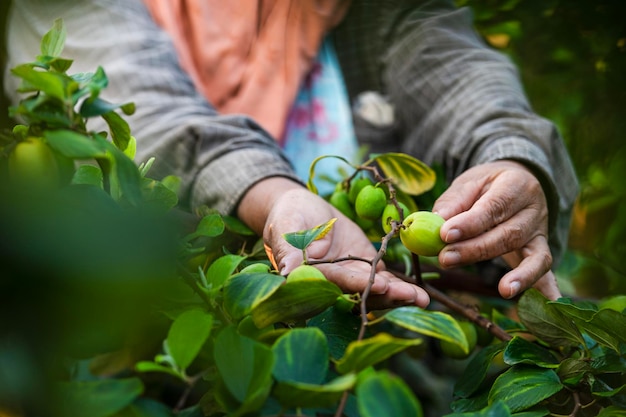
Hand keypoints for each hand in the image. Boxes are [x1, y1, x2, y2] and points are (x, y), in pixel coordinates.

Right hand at [237, 177, 429, 308]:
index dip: (358, 286)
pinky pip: (383, 277)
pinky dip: (400, 284)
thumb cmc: (286, 216)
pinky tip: (419, 291)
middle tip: (412, 297)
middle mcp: (334, 282)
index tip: (379, 286)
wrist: (300, 207)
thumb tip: (287, 273)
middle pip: (361, 294)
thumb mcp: (286, 227)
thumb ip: (288, 250)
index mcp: (314, 276)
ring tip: (422, 299)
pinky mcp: (364, 265)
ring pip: (376, 289)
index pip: (338, 284)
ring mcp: (351, 275)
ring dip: (399, 295)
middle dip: (387, 297)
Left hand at [432, 160, 560, 299]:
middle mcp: (533, 210)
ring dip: (518, 275)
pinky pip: (546, 270)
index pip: (494, 207)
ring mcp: (541, 233)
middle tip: (445, 259)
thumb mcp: (469, 182)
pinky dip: (549, 288)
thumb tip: (436, 222)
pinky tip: (551, 302)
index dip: (470, 223)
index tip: (445, 234)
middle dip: (476, 250)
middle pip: (509, 235)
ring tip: (503, 290)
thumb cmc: (487, 185)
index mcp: (515, 185)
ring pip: (533, 256)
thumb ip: (454, 202)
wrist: (516, 182)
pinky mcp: (541, 250)